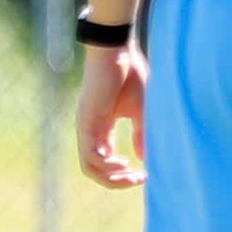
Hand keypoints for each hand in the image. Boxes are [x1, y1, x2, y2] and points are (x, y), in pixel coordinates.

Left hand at [76, 45, 149, 187]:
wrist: (117, 51)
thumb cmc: (130, 74)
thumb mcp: (141, 109)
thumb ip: (141, 134)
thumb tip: (143, 158)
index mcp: (103, 127)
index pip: (107, 160)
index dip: (124, 173)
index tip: (145, 173)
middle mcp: (91, 131)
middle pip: (96, 170)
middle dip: (118, 181)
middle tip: (139, 179)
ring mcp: (86, 128)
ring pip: (90, 167)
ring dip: (111, 177)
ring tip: (131, 175)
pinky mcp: (85, 122)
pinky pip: (89, 155)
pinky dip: (105, 165)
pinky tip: (122, 161)